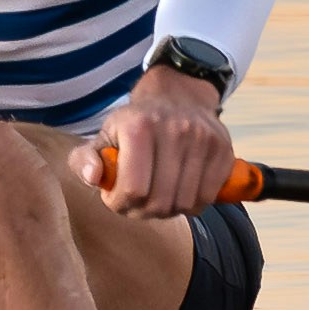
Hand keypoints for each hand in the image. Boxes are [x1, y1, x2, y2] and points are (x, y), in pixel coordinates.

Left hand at [97, 67, 236, 214]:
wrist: (178, 97)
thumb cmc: (135, 125)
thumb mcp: (103, 137)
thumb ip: (84, 159)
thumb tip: (93, 177)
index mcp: (138, 126)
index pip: (133, 189)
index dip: (120, 205)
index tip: (115, 200)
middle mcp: (174, 129)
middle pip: (160, 201)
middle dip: (142, 212)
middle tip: (136, 204)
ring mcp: (203, 139)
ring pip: (185, 203)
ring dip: (168, 211)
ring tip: (157, 198)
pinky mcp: (223, 149)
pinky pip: (207, 198)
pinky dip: (192, 205)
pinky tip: (179, 193)